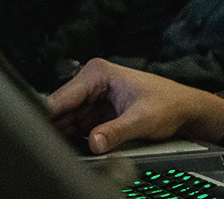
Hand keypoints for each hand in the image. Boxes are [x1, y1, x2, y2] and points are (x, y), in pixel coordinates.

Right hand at [46, 58, 223, 153]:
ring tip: (58, 150)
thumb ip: (116, 132)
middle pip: (60, 109)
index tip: (38, 133)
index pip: (62, 96)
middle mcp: (91, 81)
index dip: (48, 116)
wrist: (185, 109)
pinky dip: (72, 138)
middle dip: (54, 127)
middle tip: (47, 148)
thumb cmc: (170, 104)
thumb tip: (94, 143)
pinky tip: (69, 149)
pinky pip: (76, 127)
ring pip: (65, 120)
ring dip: (62, 135)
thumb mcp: (142, 120)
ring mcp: (92, 98)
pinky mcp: (96, 113)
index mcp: (98, 73)